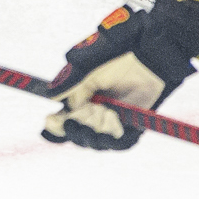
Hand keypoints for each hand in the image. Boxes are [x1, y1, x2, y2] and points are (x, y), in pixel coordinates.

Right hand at [42, 0, 198, 148]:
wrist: (148, 56)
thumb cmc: (117, 57)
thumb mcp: (87, 69)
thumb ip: (70, 84)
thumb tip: (51, 96)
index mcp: (79, 101)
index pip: (62, 121)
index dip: (55, 126)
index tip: (49, 121)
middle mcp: (94, 114)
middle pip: (78, 136)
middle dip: (74, 132)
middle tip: (73, 123)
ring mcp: (114, 121)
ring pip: (97, 142)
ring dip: (93, 137)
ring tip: (98, 119)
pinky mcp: (133, 125)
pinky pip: (123, 143)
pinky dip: (116, 142)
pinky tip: (111, 131)